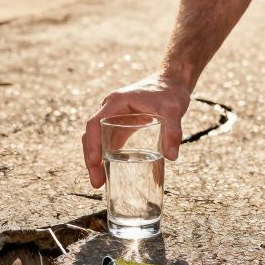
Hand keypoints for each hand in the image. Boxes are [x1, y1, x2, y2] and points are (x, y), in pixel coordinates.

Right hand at [82, 73, 192, 187]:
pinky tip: (110, 170)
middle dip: (91, 159)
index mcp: (115, 102)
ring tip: (100, 182)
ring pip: (97, 139)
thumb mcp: (173, 110)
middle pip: (92, 135)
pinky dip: (106, 155)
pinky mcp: (121, 123)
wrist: (172, 82)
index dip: (92, 145)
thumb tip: (172, 157)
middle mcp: (110, 109)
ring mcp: (114, 116)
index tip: (94, 164)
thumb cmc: (170, 93)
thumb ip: (173, 131)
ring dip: (96, 159)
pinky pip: (108, 140)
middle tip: (97, 182)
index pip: (94, 124)